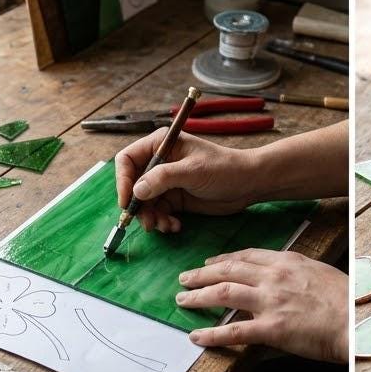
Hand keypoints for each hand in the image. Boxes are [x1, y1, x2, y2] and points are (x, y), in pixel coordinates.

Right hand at [115, 129, 256, 231]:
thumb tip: (136, 190)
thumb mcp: (192, 171)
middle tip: (148, 223)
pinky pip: (160, 212)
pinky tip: (176, 226)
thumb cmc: (223, 169)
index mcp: (160, 145)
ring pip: (146, 203)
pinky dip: (163, 222)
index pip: (128, 160)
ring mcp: (167, 182)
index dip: (122, 180)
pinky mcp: (176, 199)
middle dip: (139, 206)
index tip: (127, 201)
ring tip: (166, 227)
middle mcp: (159, 163)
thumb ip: (163, 179)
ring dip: (152, 217)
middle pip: (133, 185)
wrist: (247, 185)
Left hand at [182, 250, 348, 362]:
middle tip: (184, 279)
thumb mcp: (320, 275)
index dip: (223, 259)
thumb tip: (286, 285)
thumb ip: (297, 276)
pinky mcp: (271, 329)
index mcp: (287, 263)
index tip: (210, 263)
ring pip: (223, 294)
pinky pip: (233, 331)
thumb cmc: (348, 301)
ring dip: (198, 297)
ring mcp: (270, 302)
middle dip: (201, 275)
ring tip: (183, 301)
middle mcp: (273, 278)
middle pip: (227, 271)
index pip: (246, 256)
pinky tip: (197, 337)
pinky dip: (211, 335)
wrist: (357, 320)